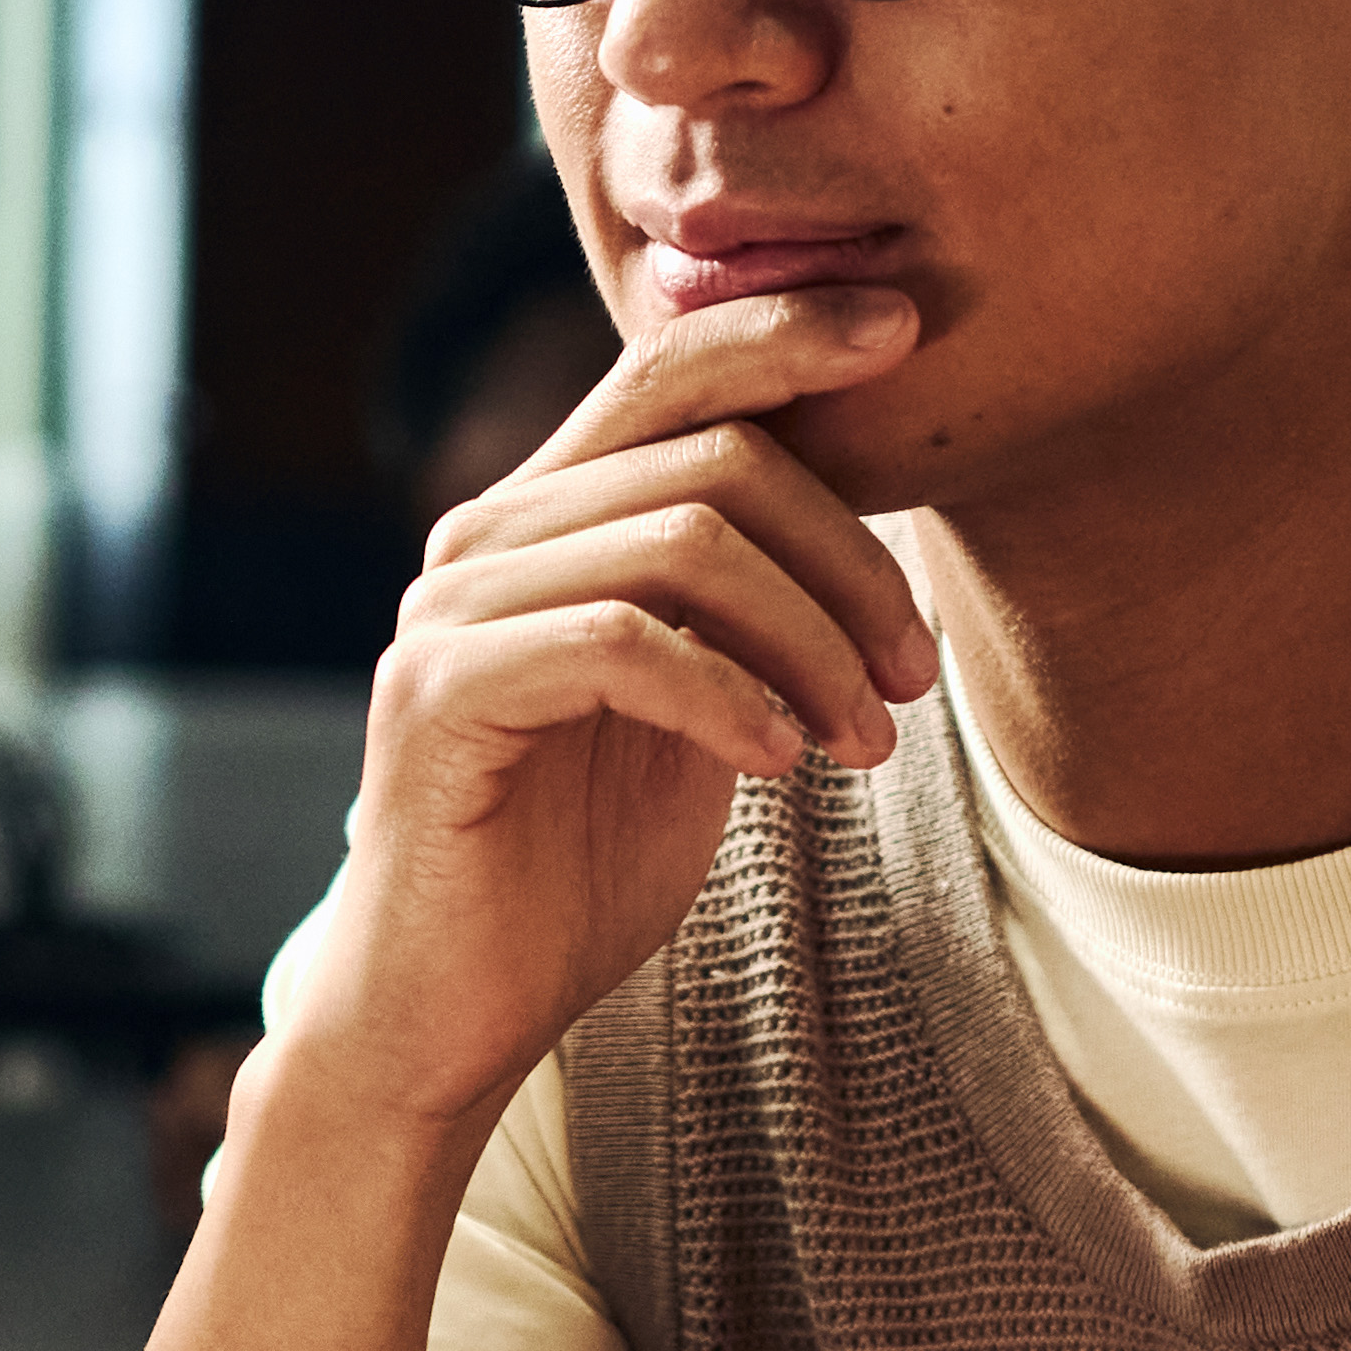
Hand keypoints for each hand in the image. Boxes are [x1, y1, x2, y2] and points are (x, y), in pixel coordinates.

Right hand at [267, 288, 939, 1135]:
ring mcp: (451, 611)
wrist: (451, 1017)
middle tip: (912, 677)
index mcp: (545, 520)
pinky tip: (776, 765)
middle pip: (711, 454)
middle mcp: (486, 538)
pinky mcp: (437, 695)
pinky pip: (621, 641)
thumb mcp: (695, 713)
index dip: (789, 333)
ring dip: (812, 642)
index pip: (669, 368)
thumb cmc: (575, 871)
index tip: (907, 333)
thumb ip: (740, 608)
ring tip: (863, 743)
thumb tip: (861, 507)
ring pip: (683, 541)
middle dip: (850, 559)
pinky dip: (727, 695)